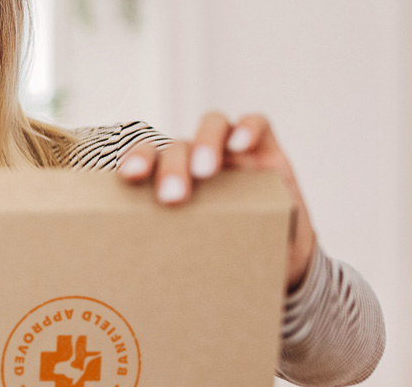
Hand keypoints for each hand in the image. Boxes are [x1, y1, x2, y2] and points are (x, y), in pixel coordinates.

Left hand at [116, 112, 317, 291]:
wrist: (280, 259)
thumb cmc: (229, 254)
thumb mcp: (200, 251)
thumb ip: (174, 248)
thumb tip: (139, 287)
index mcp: (173, 180)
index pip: (149, 158)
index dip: (137, 160)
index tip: (130, 178)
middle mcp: (199, 160)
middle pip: (178, 146)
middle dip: (172, 166)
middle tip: (173, 196)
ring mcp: (233, 151)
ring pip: (213, 125)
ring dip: (205, 143)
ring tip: (205, 171)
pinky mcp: (267, 149)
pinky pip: (257, 124)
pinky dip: (248, 129)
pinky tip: (240, 145)